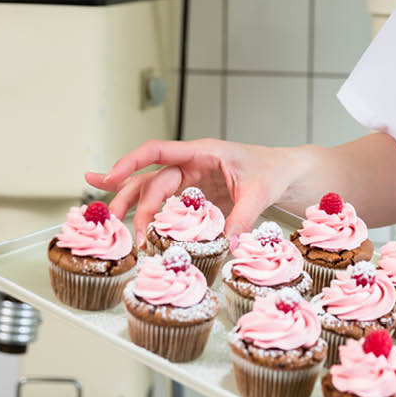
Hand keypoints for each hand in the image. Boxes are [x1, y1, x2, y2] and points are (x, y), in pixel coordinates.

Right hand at [84, 139, 311, 240]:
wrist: (286, 173)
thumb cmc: (272, 171)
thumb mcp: (260, 193)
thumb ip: (242, 218)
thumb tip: (229, 245)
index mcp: (202, 152)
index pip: (158, 151)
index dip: (130, 161)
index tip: (110, 176)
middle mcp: (191, 164)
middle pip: (150, 179)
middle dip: (129, 198)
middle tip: (113, 220)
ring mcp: (191, 182)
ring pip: (153, 192)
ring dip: (135, 208)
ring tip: (115, 226)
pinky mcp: (196, 199)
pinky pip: (169, 208)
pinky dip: (153, 217)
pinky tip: (134, 225)